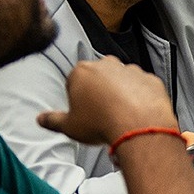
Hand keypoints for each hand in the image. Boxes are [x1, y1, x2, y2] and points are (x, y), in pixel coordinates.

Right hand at [38, 57, 178, 145]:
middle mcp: (107, 65)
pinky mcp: (151, 79)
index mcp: (82, 72)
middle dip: (99, 91)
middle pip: (99, 76)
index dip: (78, 97)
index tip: (84, 111)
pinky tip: (139, 112)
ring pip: (123, 79)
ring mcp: (132, 70)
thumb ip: (52, 120)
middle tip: (102, 112)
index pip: (75, 80)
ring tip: (121, 114)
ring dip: (122, 92)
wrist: (140, 128)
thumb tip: (41, 119)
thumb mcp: (69, 126)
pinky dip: (142, 96)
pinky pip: (144, 87)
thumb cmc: (102, 124)